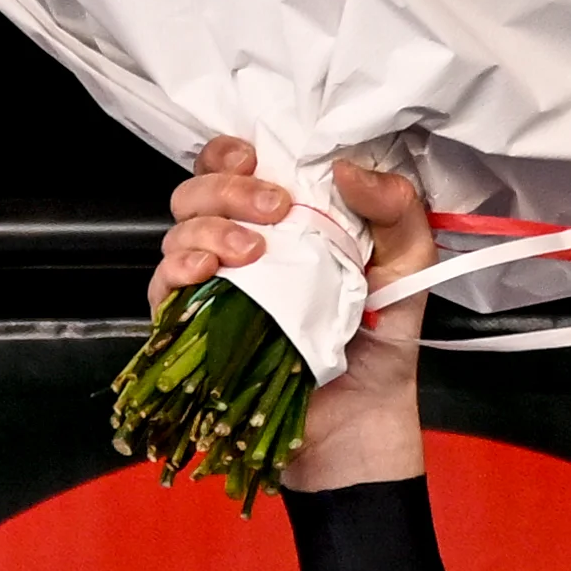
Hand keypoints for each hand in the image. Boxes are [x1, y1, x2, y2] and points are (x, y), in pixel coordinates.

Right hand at [155, 139, 435, 491]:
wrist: (365, 415)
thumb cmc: (383, 342)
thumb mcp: (408, 265)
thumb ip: (395, 209)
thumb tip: (346, 166)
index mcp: (281, 222)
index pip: (231, 167)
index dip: (231, 154)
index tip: (257, 160)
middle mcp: (239, 246)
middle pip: (197, 191)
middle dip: (227, 188)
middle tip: (275, 209)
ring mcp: (214, 286)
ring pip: (178, 231)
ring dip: (210, 228)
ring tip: (254, 252)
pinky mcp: (196, 327)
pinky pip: (162, 285)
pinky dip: (177, 269)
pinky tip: (206, 271)